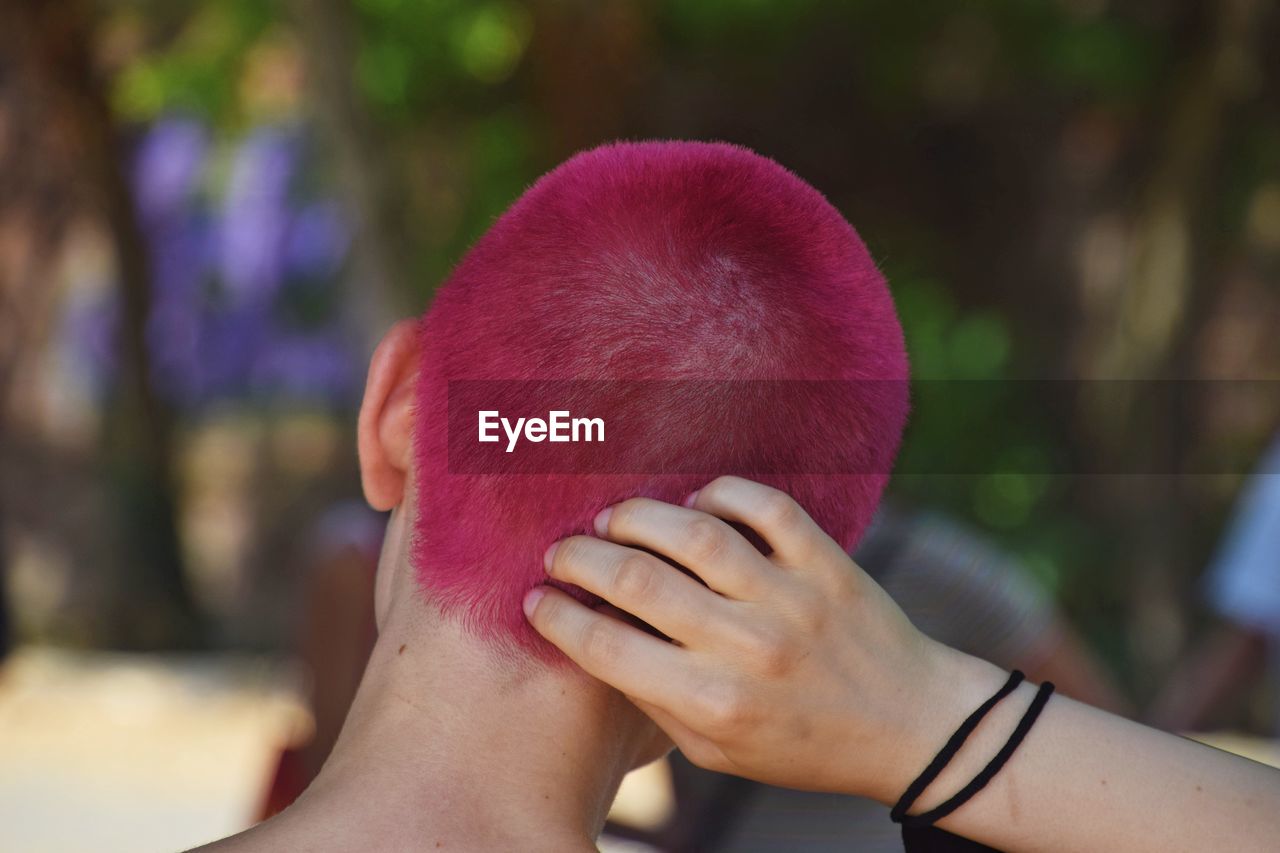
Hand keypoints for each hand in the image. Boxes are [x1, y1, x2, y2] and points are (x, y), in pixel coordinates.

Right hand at [523, 476, 1004, 801]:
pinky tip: (696, 503)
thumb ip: (653, 700)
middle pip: (636, 580)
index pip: (604, 645)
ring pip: (693, 532)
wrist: (909, 726)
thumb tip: (591, 637)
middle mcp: (747, 647)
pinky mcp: (828, 562)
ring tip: (613, 520)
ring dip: (637, 516)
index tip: (534, 597)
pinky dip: (721, 491)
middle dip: (579, 557)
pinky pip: (766, 506)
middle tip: (560, 550)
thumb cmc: (801, 744)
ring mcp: (792, 598)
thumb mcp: (716, 751)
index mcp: (710, 703)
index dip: (554, 615)